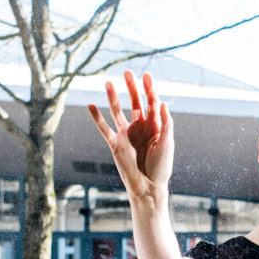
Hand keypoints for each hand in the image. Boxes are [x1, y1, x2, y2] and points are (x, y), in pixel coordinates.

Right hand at [88, 70, 173, 198]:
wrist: (147, 186)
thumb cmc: (161, 167)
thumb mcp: (167, 143)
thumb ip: (166, 123)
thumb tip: (162, 102)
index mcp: (155, 126)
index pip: (151, 102)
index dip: (149, 88)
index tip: (145, 75)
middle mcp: (140, 127)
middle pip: (135, 102)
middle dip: (132, 87)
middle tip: (128, 72)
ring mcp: (127, 134)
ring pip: (118, 111)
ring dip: (113, 97)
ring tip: (108, 82)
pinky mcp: (115, 143)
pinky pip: (104, 128)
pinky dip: (97, 117)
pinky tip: (91, 105)